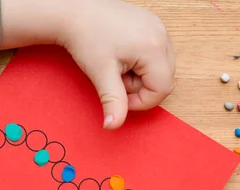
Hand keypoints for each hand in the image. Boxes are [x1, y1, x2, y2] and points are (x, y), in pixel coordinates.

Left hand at [0, 0, 174, 129]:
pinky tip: (121, 55)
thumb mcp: (101, 74)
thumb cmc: (86, 38)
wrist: (75, 12)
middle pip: (164, 79)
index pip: (161, 89)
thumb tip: (113, 126)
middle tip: (116, 78)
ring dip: (140, 74)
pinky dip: (140, 61)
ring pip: (160, 67)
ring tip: (118, 65)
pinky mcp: (152, 24)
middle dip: (140, 86)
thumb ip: (113, 102)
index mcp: (153, 48)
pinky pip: (155, 53)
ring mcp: (158, 27)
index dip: (141, 101)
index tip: (119, 96)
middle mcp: (161, 35)